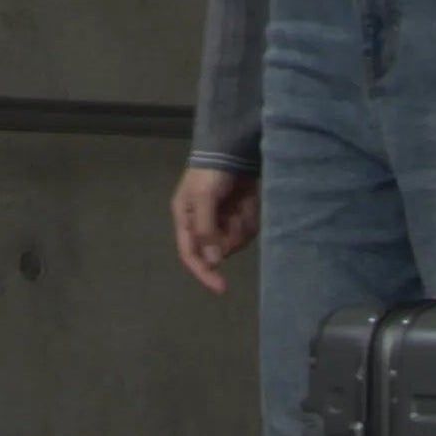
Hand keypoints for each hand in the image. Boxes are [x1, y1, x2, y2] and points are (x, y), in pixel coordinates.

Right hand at [172, 162, 260, 295]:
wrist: (233, 146)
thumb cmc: (210, 172)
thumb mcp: (204, 198)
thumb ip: (206, 229)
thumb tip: (214, 261)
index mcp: (186, 218)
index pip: (190, 254)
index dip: (204, 273)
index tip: (222, 288)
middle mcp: (203, 222)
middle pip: (217, 249)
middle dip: (229, 238)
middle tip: (235, 217)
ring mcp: (223, 218)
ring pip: (235, 241)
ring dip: (241, 226)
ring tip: (241, 205)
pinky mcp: (240, 212)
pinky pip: (247, 228)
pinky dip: (250, 219)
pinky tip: (249, 202)